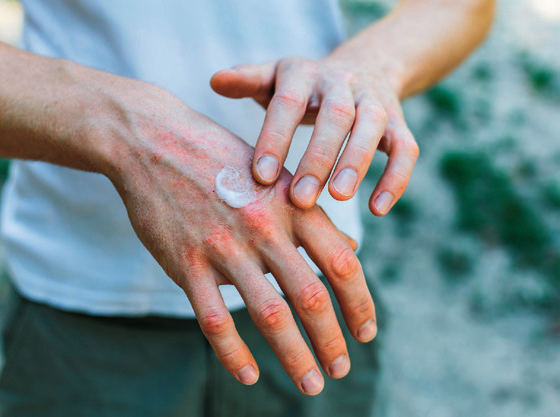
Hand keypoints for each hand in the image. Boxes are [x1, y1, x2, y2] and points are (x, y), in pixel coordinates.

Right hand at [95, 85, 376, 395]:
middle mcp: (264, 226)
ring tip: (312, 384)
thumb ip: (314, 218)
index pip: (342, 264)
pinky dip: (232, 353)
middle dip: (332, 341)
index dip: (360, 304)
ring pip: (268, 315)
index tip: (366, 333)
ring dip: (295, 357)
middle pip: (311, 297)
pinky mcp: (185, 262)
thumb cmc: (223, 160)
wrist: (154, 140)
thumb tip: (352, 252)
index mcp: (293, 204)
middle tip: (342, 369)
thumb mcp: (277, 176)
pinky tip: (247, 375)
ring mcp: (223, 245)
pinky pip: (212, 318)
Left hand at [210, 56, 418, 214]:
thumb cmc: (303, 88)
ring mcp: (374, 101)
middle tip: (300, 199)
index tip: (261, 178)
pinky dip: (395, 178)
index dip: (276, 139)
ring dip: (357, 162)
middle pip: (335, 115)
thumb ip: (247, 81)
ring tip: (338, 197)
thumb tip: (214, 81)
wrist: (360, 69)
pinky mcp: (399, 121)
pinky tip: (377, 210)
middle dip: (318, 157)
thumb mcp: (274, 79)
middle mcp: (341, 83)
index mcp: (303, 74)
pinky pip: (405, 148)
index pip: (288, 103)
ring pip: (373, 127)